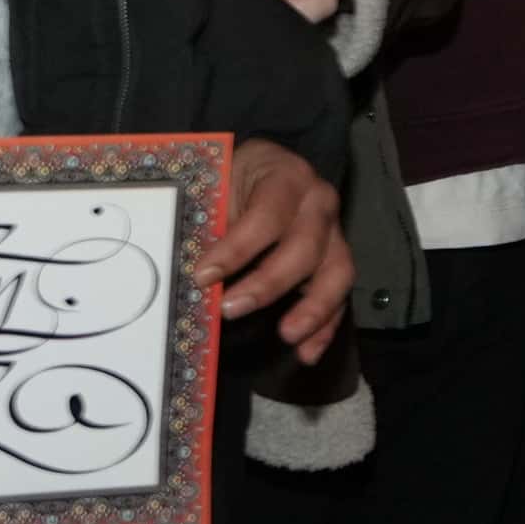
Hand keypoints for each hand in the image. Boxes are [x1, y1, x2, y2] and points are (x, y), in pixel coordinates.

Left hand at [216, 139, 351, 366]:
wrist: (262, 171)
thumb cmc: (234, 180)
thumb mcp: (217, 188)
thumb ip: (207, 224)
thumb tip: (183, 271)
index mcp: (286, 176)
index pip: (267, 214)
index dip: (236, 248)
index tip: (203, 277)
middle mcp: (318, 202)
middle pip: (305, 247)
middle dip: (268, 282)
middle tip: (230, 309)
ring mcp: (334, 233)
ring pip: (337, 272)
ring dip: (313, 308)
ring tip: (286, 335)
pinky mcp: (335, 260)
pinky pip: (341, 295)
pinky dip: (326, 327)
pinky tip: (307, 353)